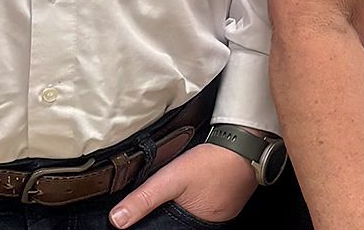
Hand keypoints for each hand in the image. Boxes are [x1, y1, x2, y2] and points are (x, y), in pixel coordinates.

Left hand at [110, 143, 257, 227]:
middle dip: (166, 217)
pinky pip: (204, 207)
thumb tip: (117, 219)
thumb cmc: (213, 161)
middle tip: (168, 199)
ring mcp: (222, 214)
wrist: (246, 142)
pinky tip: (192, 189)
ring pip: (191, 217)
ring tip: (176, 195)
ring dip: (180, 209)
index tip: (155, 213)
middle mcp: (211, 225)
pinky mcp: (228, 201)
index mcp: (196, 227)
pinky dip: (194, 201)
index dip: (157, 224)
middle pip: (179, 225)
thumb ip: (144, 199)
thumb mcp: (172, 178)